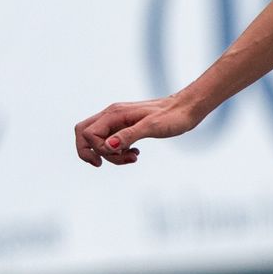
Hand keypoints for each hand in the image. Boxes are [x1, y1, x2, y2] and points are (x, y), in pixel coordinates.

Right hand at [74, 94, 200, 166]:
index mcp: (115, 114)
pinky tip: (136, 153)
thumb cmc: (172, 117)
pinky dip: (119, 151)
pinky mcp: (127, 125)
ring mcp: (119, 120)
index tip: (116, 154)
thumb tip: (107, 146)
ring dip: (111, 154)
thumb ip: (128, 135)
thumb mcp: (151, 127)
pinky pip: (112, 140)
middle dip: (91, 152)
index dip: (96, 149)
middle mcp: (113, 115)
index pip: (88, 133)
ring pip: (100, 139)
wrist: (187, 109)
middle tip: (103, 164)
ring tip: (134, 157)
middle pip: (84, 133)